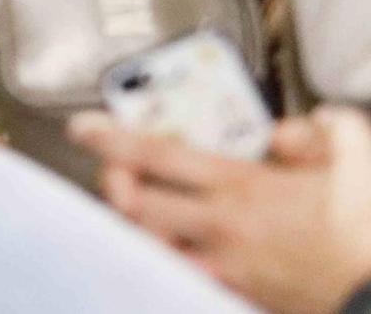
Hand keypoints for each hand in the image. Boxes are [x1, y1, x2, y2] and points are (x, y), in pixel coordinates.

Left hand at [71, 107, 370, 313]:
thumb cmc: (366, 224)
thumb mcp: (354, 157)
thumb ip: (316, 133)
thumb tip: (282, 132)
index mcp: (240, 185)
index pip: (156, 156)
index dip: (111, 140)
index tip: (82, 127)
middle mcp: (220, 227)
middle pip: (136, 206)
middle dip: (112, 186)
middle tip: (111, 172)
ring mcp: (223, 267)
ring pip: (150, 248)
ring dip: (133, 228)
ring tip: (131, 211)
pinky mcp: (234, 296)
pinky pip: (180, 280)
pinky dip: (162, 265)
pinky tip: (159, 254)